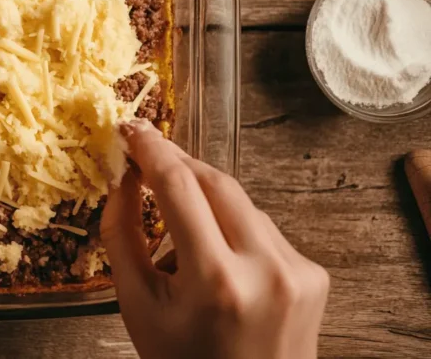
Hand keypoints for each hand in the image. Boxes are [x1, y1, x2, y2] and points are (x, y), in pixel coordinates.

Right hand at [102, 120, 328, 358]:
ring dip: (203, 201)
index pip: (178, 186)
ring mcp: (297, 270)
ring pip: (239, 203)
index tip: (130, 130)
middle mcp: (266, 268)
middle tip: (145, 158)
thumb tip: (121, 177)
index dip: (151, 149)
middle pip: (215, 182)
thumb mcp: (136, 304)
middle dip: (176, 165)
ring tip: (177, 233)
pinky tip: (213, 257)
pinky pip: (261, 228)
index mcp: (216, 280)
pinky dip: (231, 229)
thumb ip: (123, 234)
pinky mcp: (313, 273)